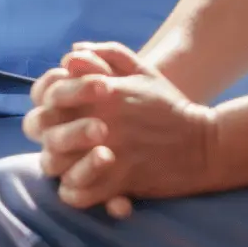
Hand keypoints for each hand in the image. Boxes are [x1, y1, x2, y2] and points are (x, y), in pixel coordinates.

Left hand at [31, 45, 217, 212]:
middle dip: (44, 132)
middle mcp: (101, 119)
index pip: (49, 92)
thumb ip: (107, 54)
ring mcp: (109, 151)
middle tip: (54, 138)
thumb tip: (72, 53)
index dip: (45, 100)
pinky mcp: (118, 181)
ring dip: (55, 162)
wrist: (203, 144)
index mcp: (103, 90)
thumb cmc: (169, 105)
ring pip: (54, 162)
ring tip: (64, 162)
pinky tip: (78, 184)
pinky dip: (72, 191)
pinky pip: (77, 193)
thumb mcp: (143, 71)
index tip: (55, 108)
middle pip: (44, 128)